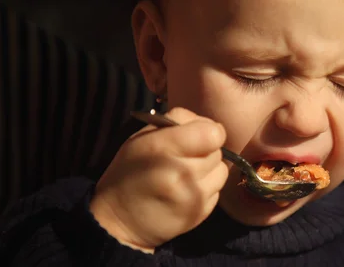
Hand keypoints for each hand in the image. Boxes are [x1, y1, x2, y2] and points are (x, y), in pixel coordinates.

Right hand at [89, 107, 227, 253]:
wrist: (121, 219)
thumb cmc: (130, 171)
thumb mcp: (142, 137)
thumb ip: (176, 123)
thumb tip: (209, 125)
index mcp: (164, 147)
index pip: (212, 133)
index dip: (209, 131)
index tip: (198, 136)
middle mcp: (183, 172)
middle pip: (217, 151)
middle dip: (205, 151)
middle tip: (185, 157)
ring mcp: (194, 195)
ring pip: (221, 170)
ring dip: (209, 170)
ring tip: (187, 174)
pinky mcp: (202, 212)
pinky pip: (217, 189)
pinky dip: (206, 187)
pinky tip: (186, 190)